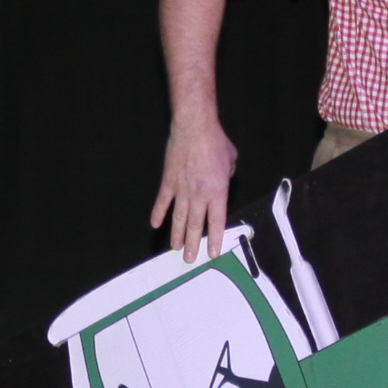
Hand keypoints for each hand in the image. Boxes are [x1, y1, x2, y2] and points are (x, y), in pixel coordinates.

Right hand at [150, 113, 238, 263]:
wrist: (194, 128)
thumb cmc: (216, 142)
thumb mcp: (231, 161)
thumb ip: (228, 176)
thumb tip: (223, 181)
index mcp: (217, 192)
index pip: (216, 222)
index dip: (214, 239)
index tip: (212, 253)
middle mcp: (199, 195)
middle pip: (195, 226)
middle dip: (192, 244)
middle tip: (190, 259)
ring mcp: (181, 190)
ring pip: (178, 218)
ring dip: (176, 235)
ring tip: (175, 248)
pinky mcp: (168, 181)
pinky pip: (162, 202)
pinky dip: (158, 214)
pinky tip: (155, 225)